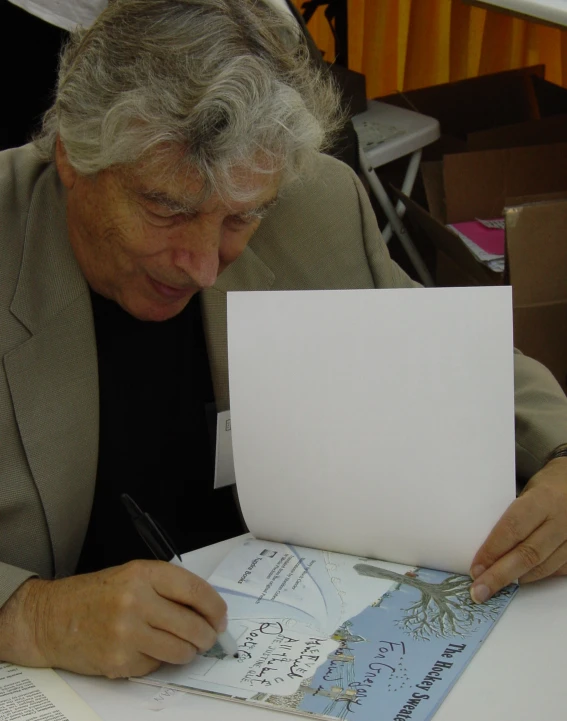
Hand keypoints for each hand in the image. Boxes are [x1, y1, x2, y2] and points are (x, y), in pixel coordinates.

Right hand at [0, 560, 226, 677]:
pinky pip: (157, 665)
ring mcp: (127, 633)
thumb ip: (168, 588)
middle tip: (209, 637)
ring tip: (184, 646)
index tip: (222, 618)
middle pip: (193, 625)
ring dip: (189, 652)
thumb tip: (207, 609)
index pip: (195, 591)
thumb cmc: (95, 595)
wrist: (51, 618)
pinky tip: (147, 650)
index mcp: (143, 574)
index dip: (216, 607)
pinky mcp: (119, 661)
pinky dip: (159, 661)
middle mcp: (136, 601)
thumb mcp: (132, 576)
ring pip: (180, 650)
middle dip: (208, 635)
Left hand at [469, 457, 566, 602]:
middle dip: (500, 575)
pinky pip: (557, 570)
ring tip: (495, 587)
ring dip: (517, 579)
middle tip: (480, 590)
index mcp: (544, 499)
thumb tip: (484, 545)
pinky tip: (520, 578)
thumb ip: (512, 515)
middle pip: (528, 554)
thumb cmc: (548, 485)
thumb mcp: (527, 490)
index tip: (475, 568)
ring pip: (543, 567)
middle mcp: (562, 520)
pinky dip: (536, 576)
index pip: (513, 528)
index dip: (492, 551)